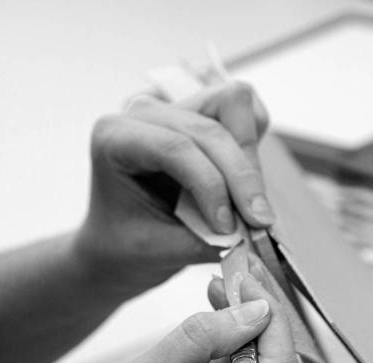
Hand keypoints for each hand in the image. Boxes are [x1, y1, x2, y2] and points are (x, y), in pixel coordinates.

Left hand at [72, 80, 271, 296]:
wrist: (121, 242)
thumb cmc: (127, 244)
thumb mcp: (157, 250)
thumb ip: (203, 243)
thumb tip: (252, 238)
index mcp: (115, 138)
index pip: (175, 147)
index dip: (211, 185)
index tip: (229, 228)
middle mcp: (144, 113)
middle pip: (211, 126)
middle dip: (241, 176)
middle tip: (258, 223)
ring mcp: (177, 107)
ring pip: (233, 103)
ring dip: (249, 157)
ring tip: (251, 204)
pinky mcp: (205, 113)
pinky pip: (246, 111)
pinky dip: (254, 145)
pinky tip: (244, 182)